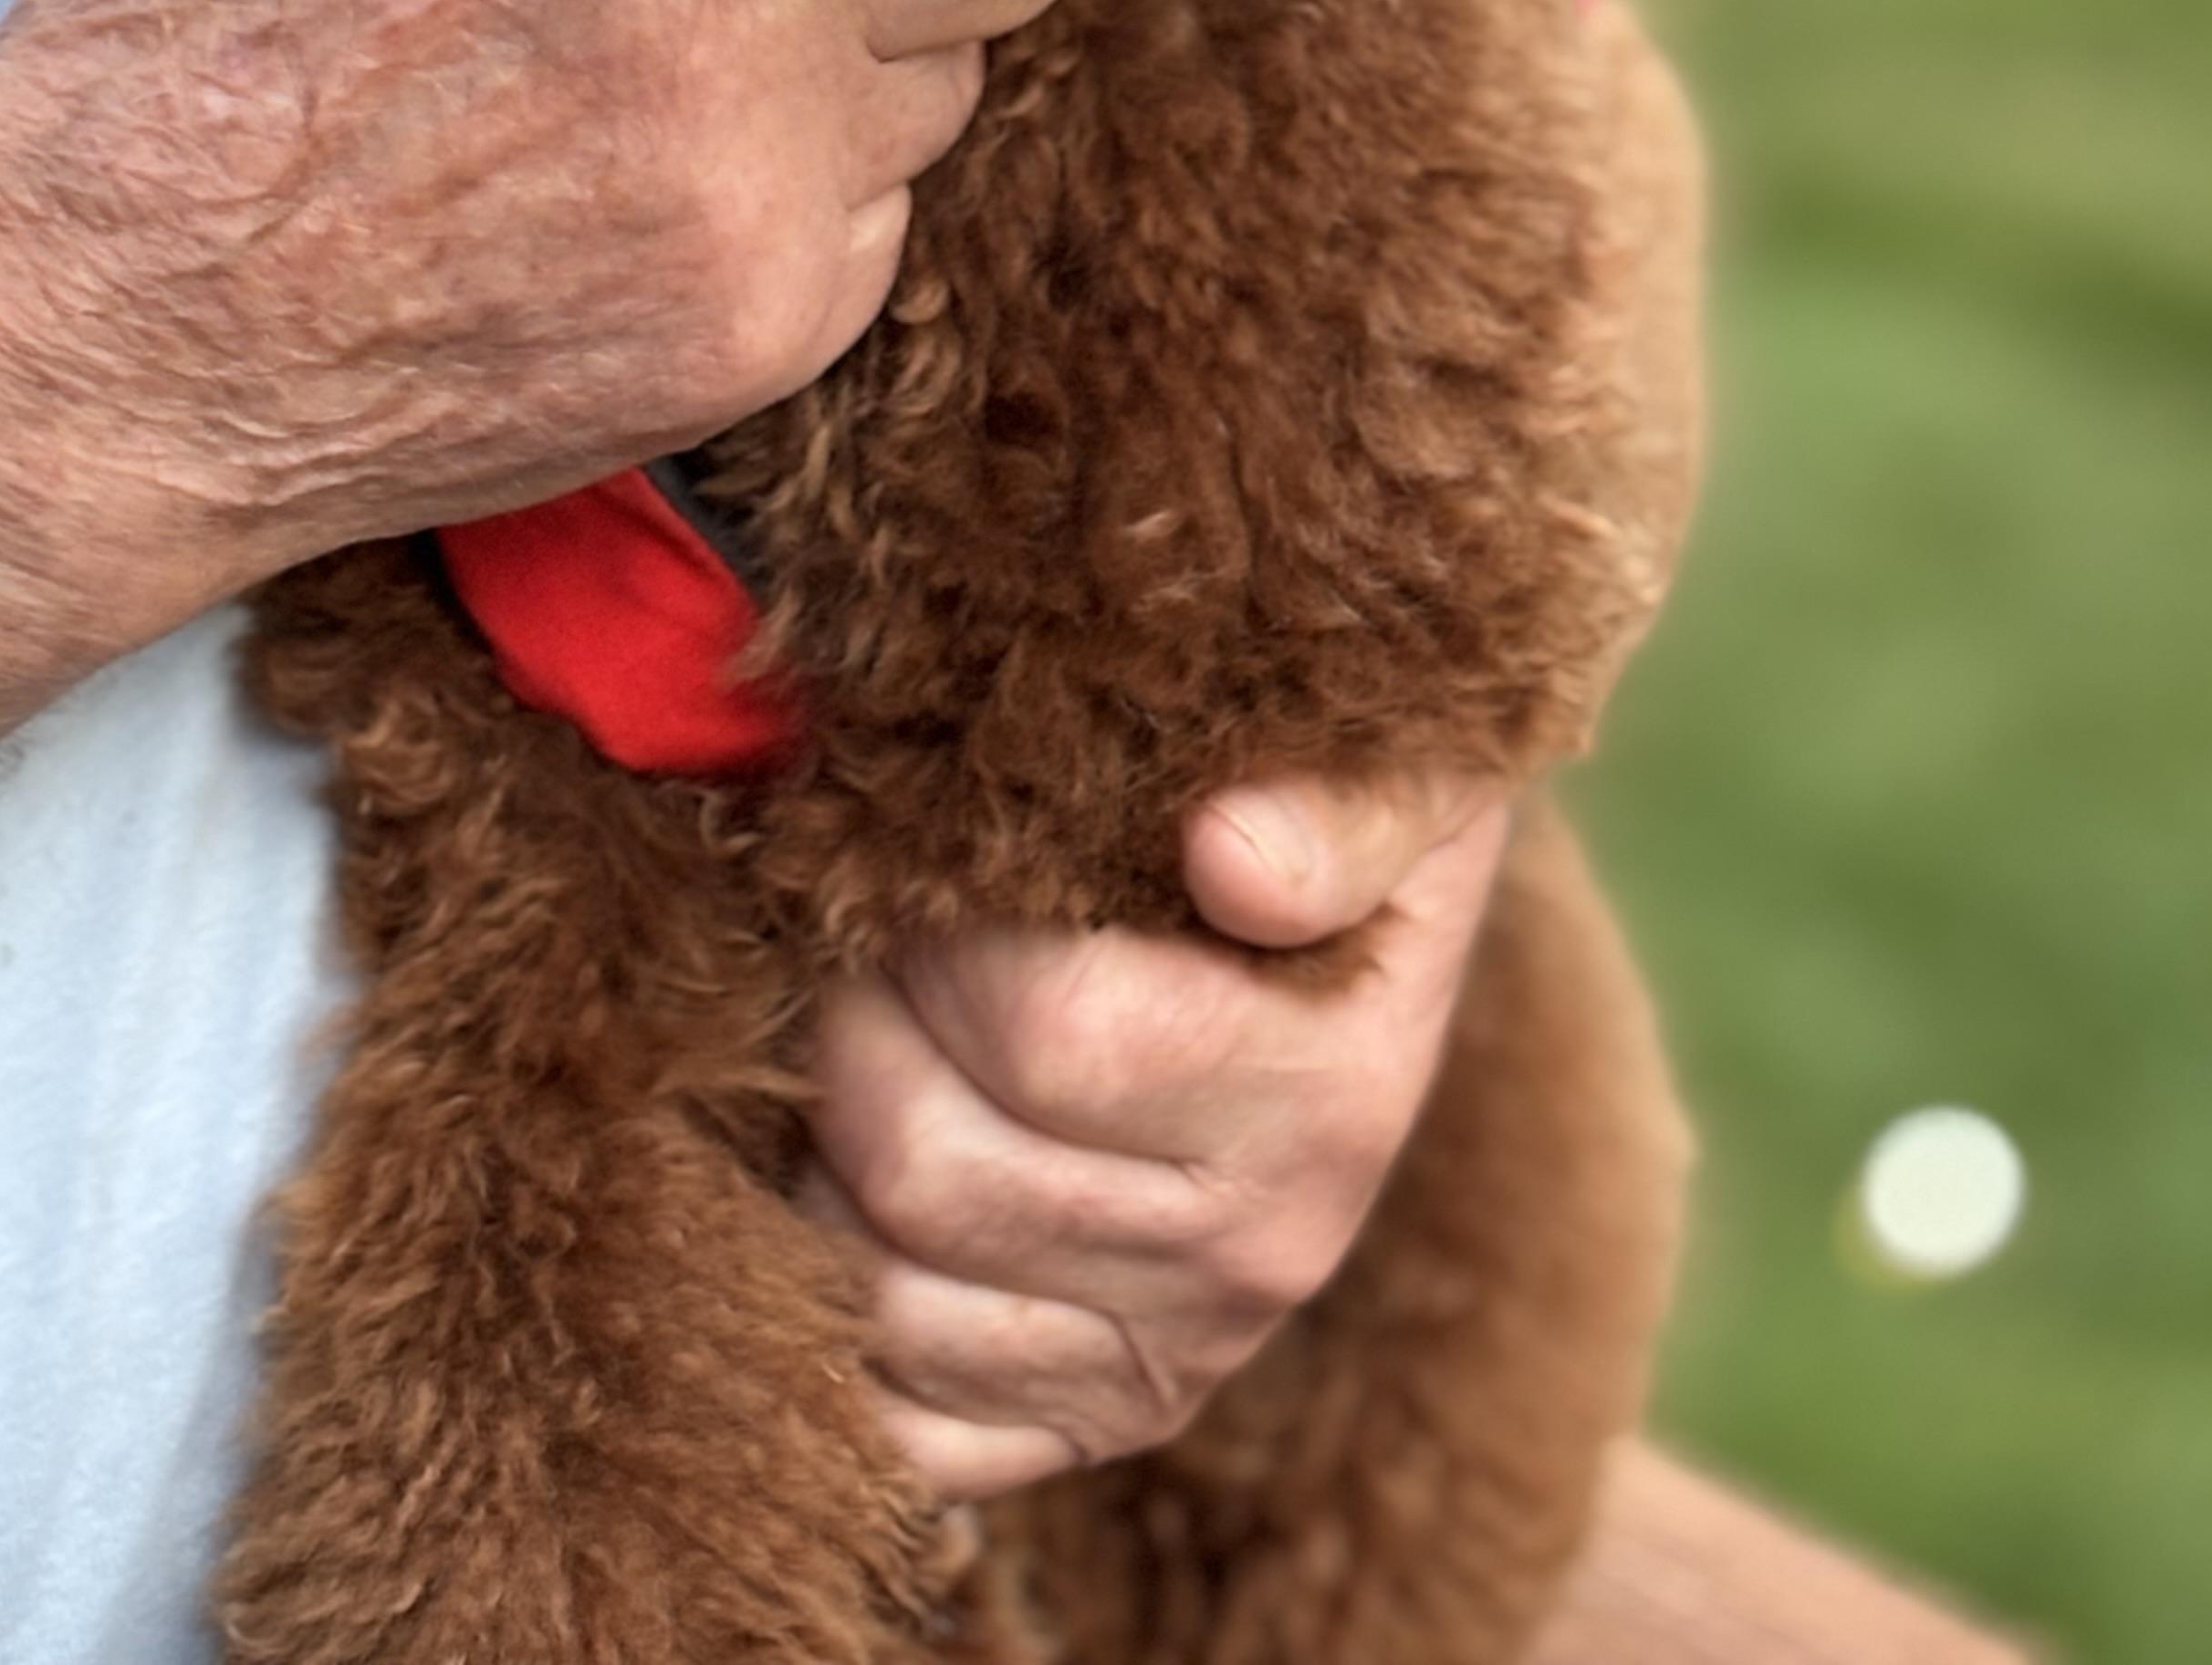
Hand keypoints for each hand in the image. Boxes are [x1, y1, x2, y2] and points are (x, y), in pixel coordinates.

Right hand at [0, 0, 1082, 597]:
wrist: (105, 336)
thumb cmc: (187, 35)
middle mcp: (730, 26)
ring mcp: (759, 200)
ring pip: (940, 94)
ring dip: (860, 70)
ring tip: (688, 69)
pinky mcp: (756, 338)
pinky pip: (872, 233)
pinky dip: (796, 205)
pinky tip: (646, 193)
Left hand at [803, 781, 1511, 1496]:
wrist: (1363, 948)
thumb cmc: (1343, 818)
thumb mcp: (1396, 776)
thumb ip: (1333, 811)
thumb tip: (1232, 857)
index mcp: (1323, 1104)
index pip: (1044, 1031)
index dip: (934, 925)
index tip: (915, 844)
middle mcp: (1254, 1263)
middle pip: (934, 1173)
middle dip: (847, 1026)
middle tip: (845, 928)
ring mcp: (1172, 1363)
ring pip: (885, 1302)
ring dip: (816, 1152)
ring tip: (845, 1030)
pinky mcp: (1091, 1422)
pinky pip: (904, 1435)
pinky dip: (833, 1318)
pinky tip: (839, 1180)